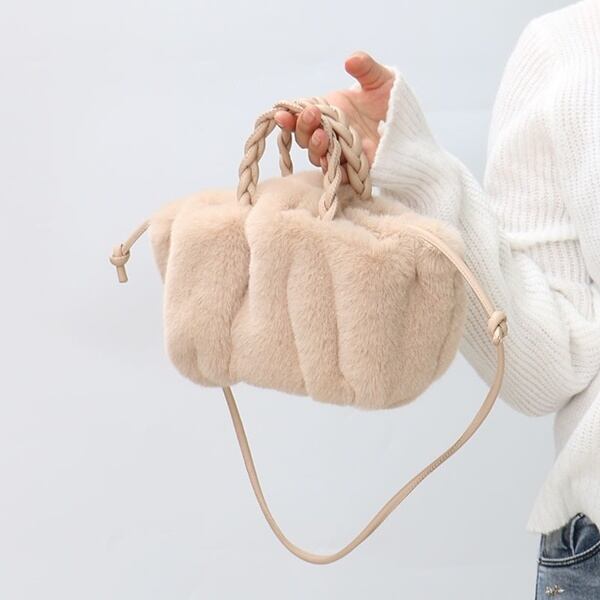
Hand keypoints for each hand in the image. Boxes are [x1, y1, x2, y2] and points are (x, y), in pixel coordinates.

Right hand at [274, 51, 394, 182]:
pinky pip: (337, 175)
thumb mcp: (381, 81)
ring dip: (316, 147)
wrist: (411, 131)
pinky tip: (333, 161)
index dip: (290, 116)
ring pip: (316, 156)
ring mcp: (339, 154)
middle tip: (313, 115)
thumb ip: (366, 69)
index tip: (283, 112)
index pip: (302, 115)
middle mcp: (329, 134)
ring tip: (323, 135)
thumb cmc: (393, 103)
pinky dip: (333, 170)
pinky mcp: (351, 171)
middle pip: (304, 137)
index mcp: (328, 112)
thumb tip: (351, 60)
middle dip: (303, 127)